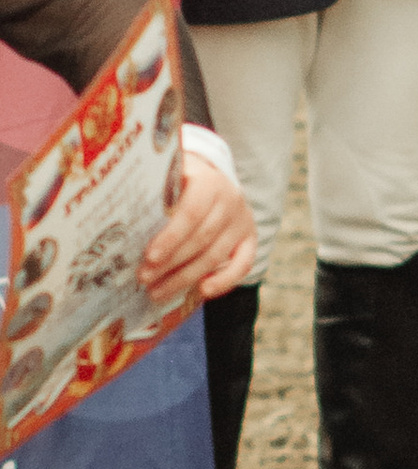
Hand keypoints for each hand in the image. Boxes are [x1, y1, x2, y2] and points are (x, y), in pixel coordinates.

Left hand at [141, 153, 256, 307]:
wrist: (213, 178)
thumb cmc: (179, 181)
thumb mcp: (167, 176)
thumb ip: (152, 190)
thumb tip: (116, 215)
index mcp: (209, 182)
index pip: (192, 212)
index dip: (171, 236)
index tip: (149, 257)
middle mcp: (231, 201)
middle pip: (201, 239)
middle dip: (171, 262)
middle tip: (144, 278)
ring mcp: (242, 222)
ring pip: (215, 256)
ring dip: (186, 278)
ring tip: (157, 292)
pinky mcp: (250, 240)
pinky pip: (242, 265)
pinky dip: (225, 281)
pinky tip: (202, 291)